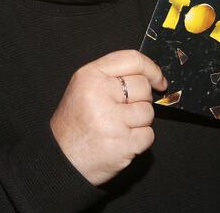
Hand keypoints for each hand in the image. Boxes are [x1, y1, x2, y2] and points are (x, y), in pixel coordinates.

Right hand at [50, 50, 166, 185]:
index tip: (158, 80)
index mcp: (90, 76)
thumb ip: (112, 76)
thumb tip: (151, 76)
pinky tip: (121, 141)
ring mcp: (112, 120)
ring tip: (118, 127)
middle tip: (123, 111)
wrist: (60, 160)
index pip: (132, 59)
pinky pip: (148, 135)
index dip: (151, 68)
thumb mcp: (83, 87)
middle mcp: (100, 94)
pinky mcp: (123, 143)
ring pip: (148, 112)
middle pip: (143, 87)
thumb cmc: (75, 123)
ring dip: (139, 121)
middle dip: (141, 100)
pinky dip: (139, 140)